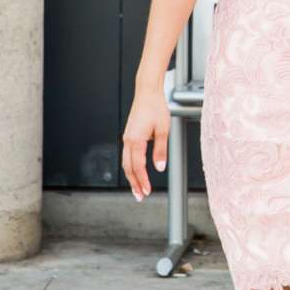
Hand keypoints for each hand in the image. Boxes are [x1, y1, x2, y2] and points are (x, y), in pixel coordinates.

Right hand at [121, 82, 171, 199]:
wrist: (147, 92)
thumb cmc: (156, 107)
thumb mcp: (162, 130)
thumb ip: (160, 150)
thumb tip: (160, 167)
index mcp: (135, 140)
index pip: (138, 166)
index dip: (143, 181)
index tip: (147, 191)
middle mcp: (128, 140)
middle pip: (128, 168)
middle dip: (134, 183)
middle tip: (140, 196)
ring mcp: (127, 138)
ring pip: (126, 163)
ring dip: (131, 177)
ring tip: (137, 188)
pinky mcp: (129, 135)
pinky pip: (127, 155)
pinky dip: (131, 166)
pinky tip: (136, 172)